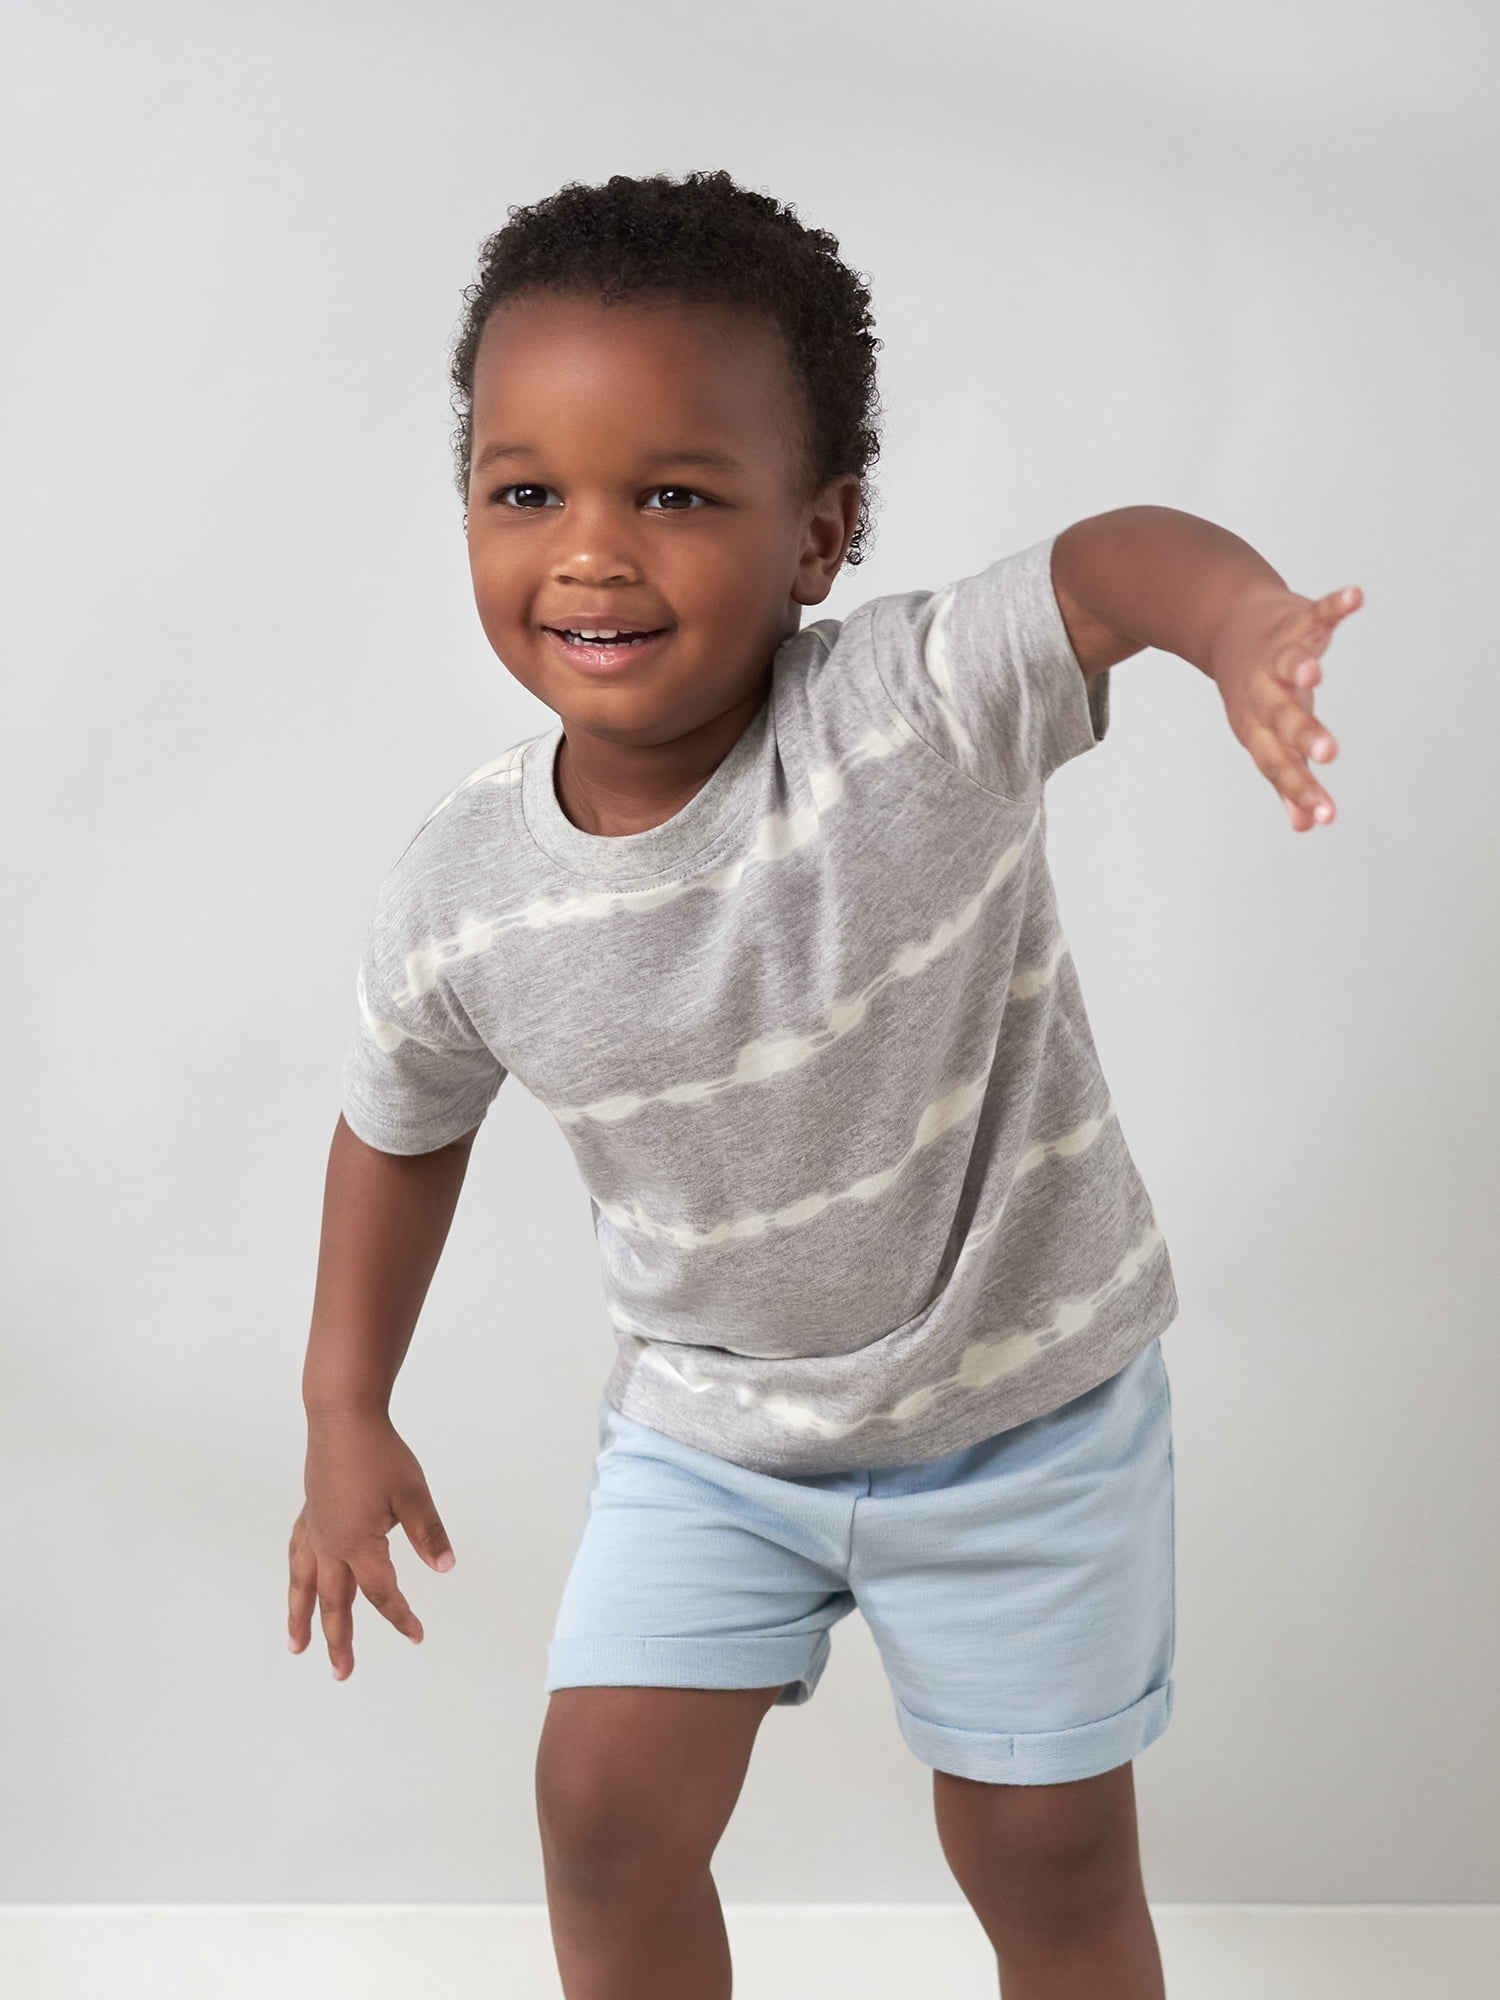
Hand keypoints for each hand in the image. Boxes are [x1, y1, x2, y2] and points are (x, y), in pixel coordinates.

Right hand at [287, 1410, 455, 1680]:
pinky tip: (298, 1580)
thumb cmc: (380, 1453)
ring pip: (305, 1585)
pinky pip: (297, 1554)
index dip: (400, 1617)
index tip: (417, 1635)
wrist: (342, 1418)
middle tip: (342, 1673)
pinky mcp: (309, 1512)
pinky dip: (297, 1575)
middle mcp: (330, 1544)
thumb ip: (428, 1533)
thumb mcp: (412, 1494)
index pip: (383, 1592)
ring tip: (296, 1646)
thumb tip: (446, 1567)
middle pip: (335, 1603)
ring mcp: (315, 1529)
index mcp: (358, 1544)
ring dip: (301, 1617)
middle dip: (339, 1640)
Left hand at [1209, 584, 1362, 830]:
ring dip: (1299, 667)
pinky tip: (1356, 597)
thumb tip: (1306, 824)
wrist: (1224, 626)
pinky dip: (1334, 605)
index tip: (1325, 815)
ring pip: (1287, 663)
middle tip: (1328, 753)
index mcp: (1258, 726)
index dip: (1297, 789)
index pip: (1276, 763)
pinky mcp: (1293, 620)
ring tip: (1315, 673)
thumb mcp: (1267, 735)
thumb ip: (1289, 776)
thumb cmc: (1257, 691)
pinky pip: (1315, 612)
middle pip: (1281, 717)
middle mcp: (1263, 692)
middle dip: (1303, 734)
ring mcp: (1276, 654)